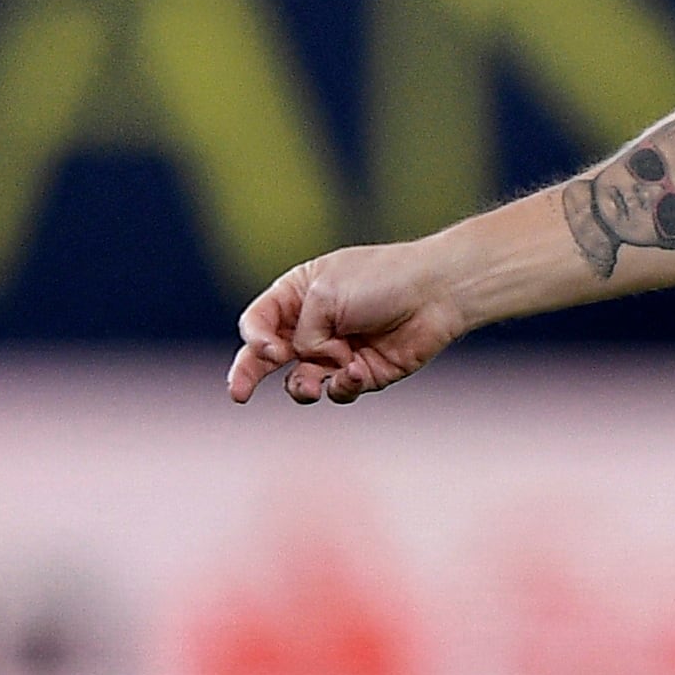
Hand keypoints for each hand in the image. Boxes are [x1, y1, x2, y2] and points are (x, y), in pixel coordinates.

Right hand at [229, 243, 469, 404]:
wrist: (436, 292)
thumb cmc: (381, 280)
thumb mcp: (325, 295)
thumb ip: (304, 331)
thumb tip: (310, 360)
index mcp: (296, 295)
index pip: (257, 323)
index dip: (255, 340)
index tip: (270, 349)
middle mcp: (313, 326)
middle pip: (267, 358)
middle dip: (248, 376)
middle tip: (238, 394)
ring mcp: (338, 352)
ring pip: (302, 382)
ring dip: (303, 386)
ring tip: (314, 383)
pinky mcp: (364, 373)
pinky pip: (339, 391)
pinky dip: (343, 386)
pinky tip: (356, 372)